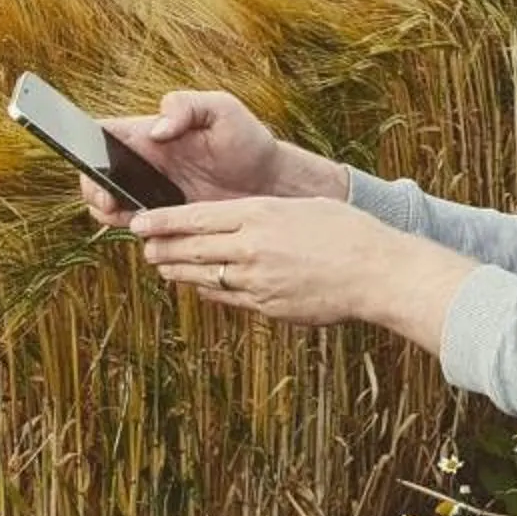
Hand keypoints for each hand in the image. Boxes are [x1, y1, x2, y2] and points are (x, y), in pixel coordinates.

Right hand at [80, 90, 342, 229]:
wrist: (273, 185)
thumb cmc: (248, 140)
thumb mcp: (222, 110)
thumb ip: (187, 107)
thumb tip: (156, 130)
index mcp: (148, 134)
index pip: (102, 135)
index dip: (87, 149)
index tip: (98, 167)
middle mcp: (144, 164)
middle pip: (95, 176)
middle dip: (92, 191)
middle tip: (109, 202)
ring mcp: (152, 195)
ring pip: (110, 206)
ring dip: (109, 215)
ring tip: (131, 220)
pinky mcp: (167, 221)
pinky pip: (138, 231)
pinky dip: (137, 235)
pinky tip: (152, 235)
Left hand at [135, 196, 476, 350]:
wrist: (377, 273)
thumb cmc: (348, 233)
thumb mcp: (302, 209)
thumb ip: (265, 215)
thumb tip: (237, 220)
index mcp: (260, 215)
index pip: (196, 217)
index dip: (162, 220)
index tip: (139, 221)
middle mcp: (251, 248)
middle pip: (191, 248)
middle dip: (162, 247)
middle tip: (143, 245)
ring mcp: (256, 281)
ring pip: (202, 276)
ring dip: (178, 271)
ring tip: (163, 266)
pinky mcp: (266, 306)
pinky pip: (226, 297)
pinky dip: (208, 289)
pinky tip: (200, 285)